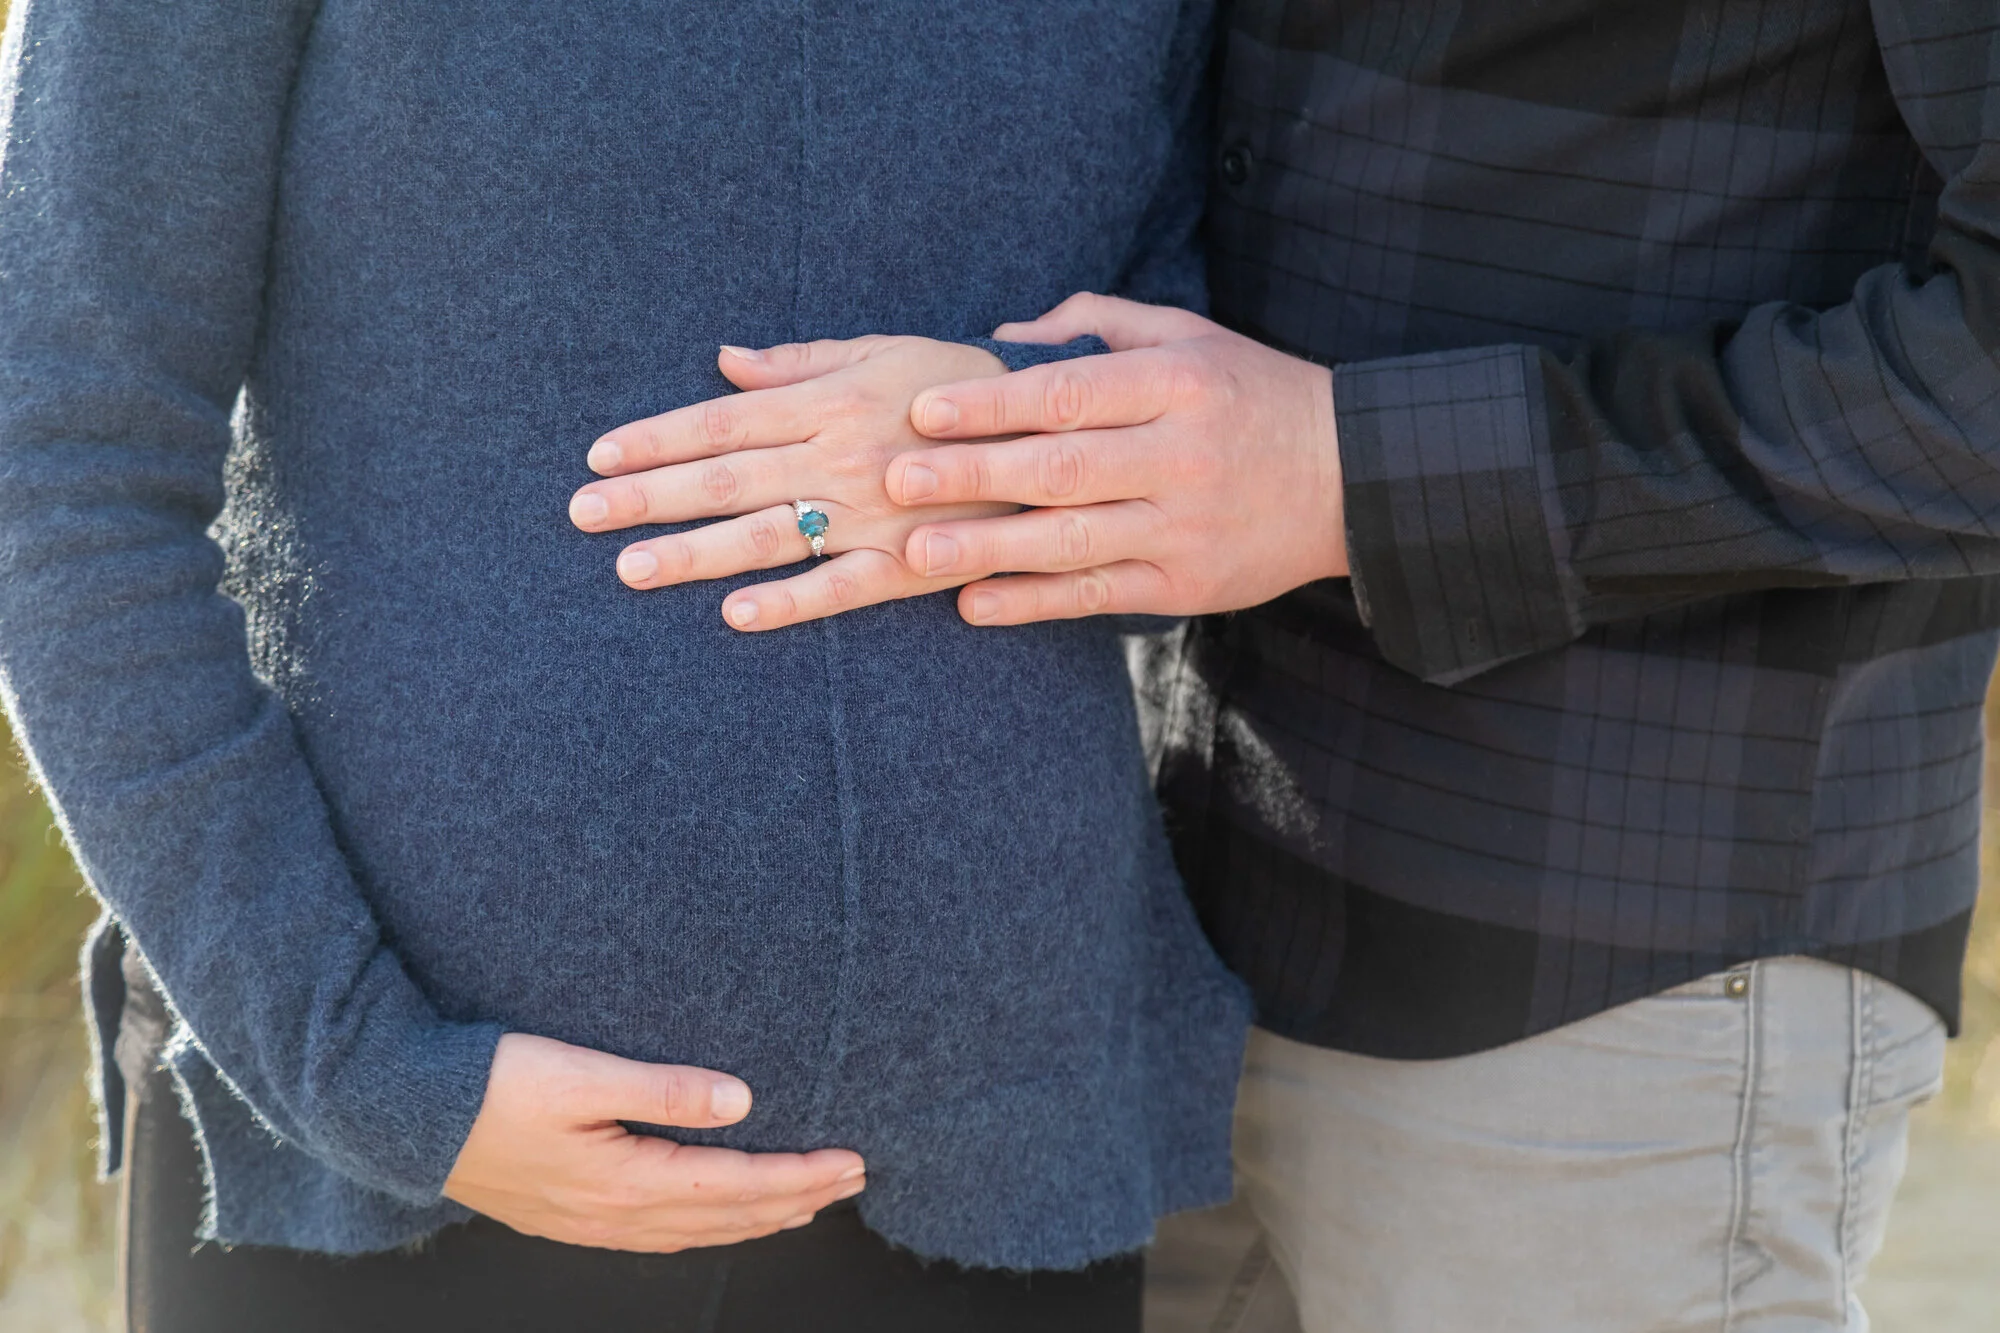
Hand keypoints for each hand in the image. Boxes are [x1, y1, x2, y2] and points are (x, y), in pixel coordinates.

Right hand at [442, 1033, 865, 1252]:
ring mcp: (589, 1224)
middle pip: (727, 1216)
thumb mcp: (581, 1072)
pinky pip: (659, 1236)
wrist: (401, 1114)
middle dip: (796, 1200)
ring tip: (804, 1205)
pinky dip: (706, 1228)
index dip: (800, 1176)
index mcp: (625, 1181)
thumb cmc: (488, 1083)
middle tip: (852, 1181)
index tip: (852, 1161)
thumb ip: (664, 1088)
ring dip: (757, 1219)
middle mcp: (613, 1216)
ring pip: (696, 1232)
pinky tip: (717, 1219)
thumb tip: (744, 1100)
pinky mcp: (569, 1218)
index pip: (737, 1185)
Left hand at [569, 337, 1012, 630]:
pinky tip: (736, 615)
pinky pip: (841, 587)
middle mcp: (839, 456)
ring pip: (768, 535)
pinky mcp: (908, 564)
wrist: (1054, 432)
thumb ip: (799, 361)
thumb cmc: (958, 386)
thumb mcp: (882, 351)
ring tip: (630, 570)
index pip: (723, 421)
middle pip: (727, 478)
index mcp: (829, 401)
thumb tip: (724, 361)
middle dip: (649, 497)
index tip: (597, 457)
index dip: (657, 439)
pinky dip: (790, 602)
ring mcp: (872, 514)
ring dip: (695, 554)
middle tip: (582, 515)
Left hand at [892, 293, 1346, 624]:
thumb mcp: (1187, 335)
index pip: (1069, 393)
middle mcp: (1180, 457)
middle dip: (974, 475)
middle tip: (896, 478)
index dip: (993, 403)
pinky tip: (976, 604)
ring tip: (915, 552)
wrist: (1353, 477)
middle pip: (1062, 468)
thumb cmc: (1249, 394)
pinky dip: (1035, 602)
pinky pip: (1099, 595)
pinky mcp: (1187, 586)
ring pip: (1074, 540)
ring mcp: (1184, 528)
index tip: (924, 410)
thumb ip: (1096, 323)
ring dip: (989, 548)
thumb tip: (1002, 334)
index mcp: (1176, 384)